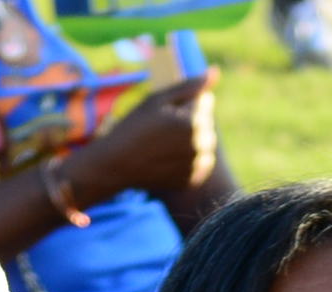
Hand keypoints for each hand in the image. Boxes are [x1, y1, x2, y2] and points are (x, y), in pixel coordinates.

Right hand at [72, 76, 214, 208]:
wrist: (116, 165)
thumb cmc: (134, 127)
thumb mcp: (157, 100)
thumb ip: (189, 86)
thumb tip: (216, 71)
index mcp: (194, 122)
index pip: (206, 102)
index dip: (185, 103)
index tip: (165, 113)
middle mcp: (200, 145)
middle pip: (208, 123)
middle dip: (191, 122)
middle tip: (163, 131)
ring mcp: (197, 165)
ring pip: (206, 143)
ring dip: (192, 141)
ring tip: (165, 145)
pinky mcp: (193, 180)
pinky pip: (201, 163)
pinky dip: (189, 159)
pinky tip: (169, 158)